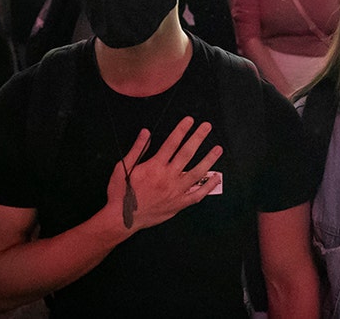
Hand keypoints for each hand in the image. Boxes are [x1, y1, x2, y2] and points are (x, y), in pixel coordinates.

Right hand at [105, 117, 222, 231]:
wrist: (122, 219)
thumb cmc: (120, 193)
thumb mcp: (123, 168)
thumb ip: (137, 150)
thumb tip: (146, 132)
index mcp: (154, 167)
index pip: (172, 143)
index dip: (182, 130)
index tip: (190, 120)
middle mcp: (168, 177)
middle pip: (187, 153)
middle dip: (198, 138)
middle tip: (207, 126)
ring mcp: (175, 191)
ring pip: (197, 173)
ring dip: (209, 159)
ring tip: (218, 149)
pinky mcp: (178, 204)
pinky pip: (197, 195)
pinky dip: (208, 187)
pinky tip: (216, 178)